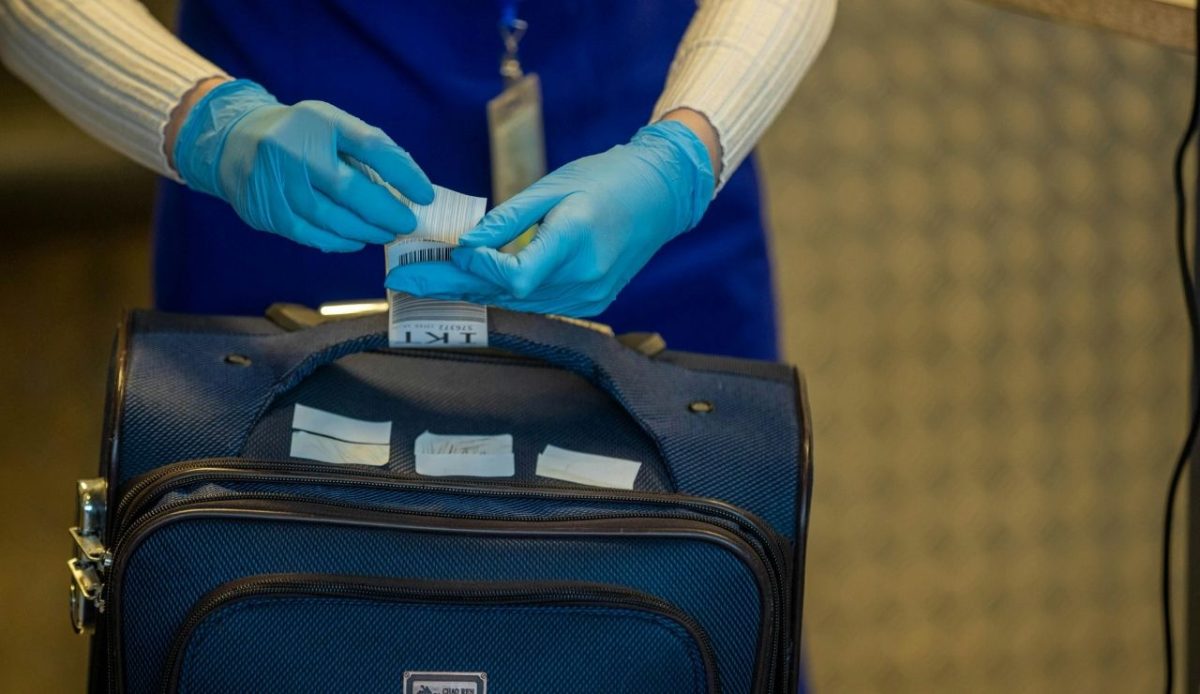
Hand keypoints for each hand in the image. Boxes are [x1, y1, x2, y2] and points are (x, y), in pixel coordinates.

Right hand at [173, 79, 432, 251]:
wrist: (233, 141)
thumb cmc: (300, 136)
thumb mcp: (332, 126)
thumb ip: (368, 151)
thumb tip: (411, 188)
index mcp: (319, 121)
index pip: (369, 145)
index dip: (402, 172)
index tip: (425, 195)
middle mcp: (293, 149)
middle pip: (348, 188)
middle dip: (385, 212)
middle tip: (407, 223)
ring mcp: (275, 182)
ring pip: (329, 217)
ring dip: (365, 231)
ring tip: (385, 233)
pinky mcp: (266, 210)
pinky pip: (309, 234)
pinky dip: (338, 241)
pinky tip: (356, 240)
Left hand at [385, 120, 714, 315]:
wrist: (659, 196)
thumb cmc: (605, 179)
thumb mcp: (552, 188)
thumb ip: (508, 221)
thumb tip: (464, 246)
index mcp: (574, 243)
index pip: (514, 277)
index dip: (477, 270)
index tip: (449, 253)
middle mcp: (583, 279)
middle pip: (505, 295)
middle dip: (451, 286)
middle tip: (402, 281)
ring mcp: (588, 297)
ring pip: (516, 303)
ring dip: (472, 291)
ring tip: (426, 281)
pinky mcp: (589, 302)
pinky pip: (535, 303)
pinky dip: (502, 292)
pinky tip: (471, 283)